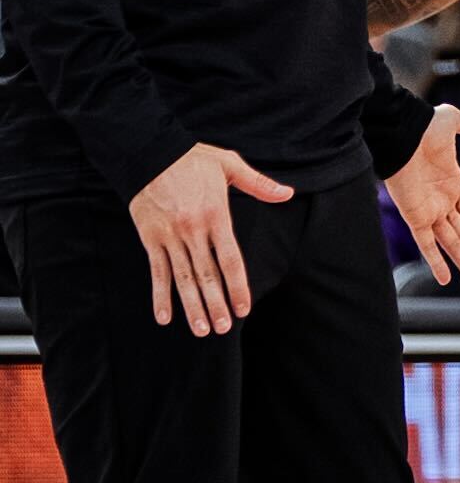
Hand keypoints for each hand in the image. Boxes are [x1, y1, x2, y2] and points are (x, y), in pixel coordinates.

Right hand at [129, 143, 292, 333]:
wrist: (149, 152)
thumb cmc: (192, 159)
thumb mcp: (229, 164)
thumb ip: (259, 183)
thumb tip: (287, 193)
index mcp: (216, 216)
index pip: (231, 260)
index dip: (238, 287)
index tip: (244, 308)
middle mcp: (193, 230)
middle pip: (207, 275)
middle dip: (216, 304)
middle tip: (224, 329)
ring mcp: (170, 237)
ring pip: (183, 279)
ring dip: (192, 307)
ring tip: (201, 330)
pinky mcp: (150, 238)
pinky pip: (156, 272)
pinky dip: (160, 296)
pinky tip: (164, 317)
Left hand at [386, 105, 459, 289]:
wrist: (400, 131)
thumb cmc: (422, 125)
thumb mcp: (451, 121)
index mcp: (453, 185)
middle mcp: (442, 203)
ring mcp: (429, 211)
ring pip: (452, 243)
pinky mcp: (415, 215)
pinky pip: (427, 243)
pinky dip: (436, 261)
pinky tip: (447, 278)